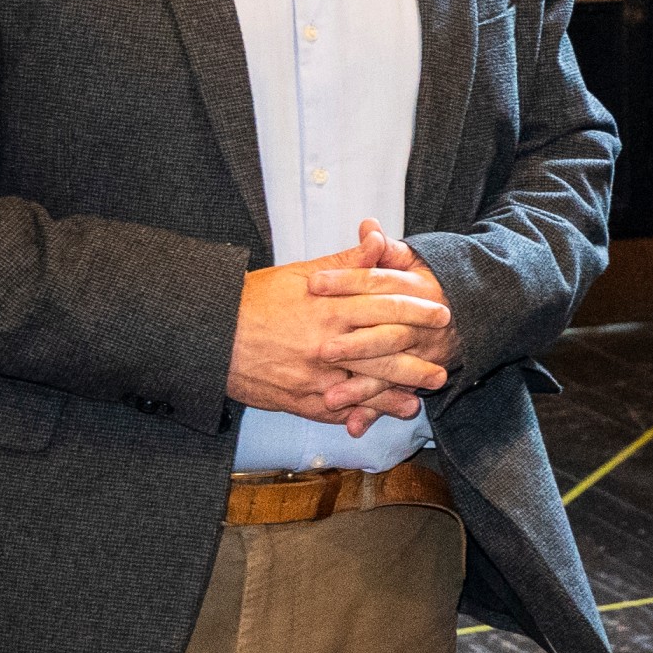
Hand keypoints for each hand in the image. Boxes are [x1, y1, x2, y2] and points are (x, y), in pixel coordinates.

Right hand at [229, 234, 450, 434]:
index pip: (384, 305)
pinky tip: (382, 415)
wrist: (208, 335)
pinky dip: (363, 413)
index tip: (442, 310)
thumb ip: (346, 262)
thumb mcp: (300, 274)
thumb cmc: (254, 300)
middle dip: (418, 354)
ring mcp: (314, 375)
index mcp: (329, 307)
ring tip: (424, 394)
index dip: (416, 308)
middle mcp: (326, 342)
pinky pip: (339, 410)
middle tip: (445, 357)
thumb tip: (380, 237)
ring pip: (367, 384)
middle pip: (384, 348)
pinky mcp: (299, 400)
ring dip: (399, 390)